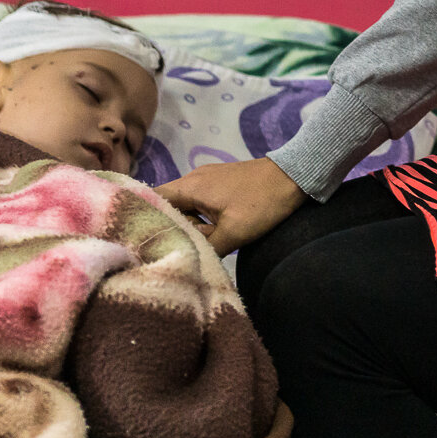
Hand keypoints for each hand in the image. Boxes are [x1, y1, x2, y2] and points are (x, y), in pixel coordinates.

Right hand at [155, 156, 307, 255]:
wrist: (296, 176)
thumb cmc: (263, 203)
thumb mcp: (233, 233)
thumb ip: (204, 247)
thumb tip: (184, 261)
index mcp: (190, 186)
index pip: (152, 200)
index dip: (143, 220)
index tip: (140, 241)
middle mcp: (194, 178)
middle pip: (169, 206)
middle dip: (171, 228)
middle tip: (175, 248)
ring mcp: (210, 179)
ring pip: (187, 206)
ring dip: (190, 225)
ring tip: (197, 243)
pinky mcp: (223, 184)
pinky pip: (202, 203)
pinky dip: (203, 219)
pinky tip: (212, 233)